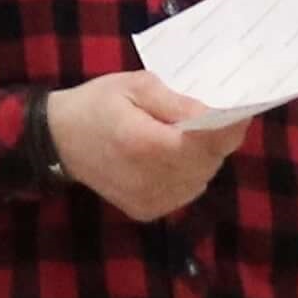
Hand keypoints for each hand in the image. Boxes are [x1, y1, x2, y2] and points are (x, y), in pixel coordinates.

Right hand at [45, 69, 244, 222]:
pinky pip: (186, 192)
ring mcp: (148, 200)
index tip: (240, 110)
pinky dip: (189, 174)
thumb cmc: (96, 105)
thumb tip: (215, 113)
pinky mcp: (146, 211)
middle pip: (209, 162)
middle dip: (217, 140)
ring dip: (204, 158)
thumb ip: (177, 101)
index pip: (207, 142)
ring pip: (202, 179)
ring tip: (187, 138)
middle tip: (210, 119)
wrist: (57, 141)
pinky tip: (172, 158)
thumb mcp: (135, 86)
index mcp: (146, 144)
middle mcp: (150, 179)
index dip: (230, 127)